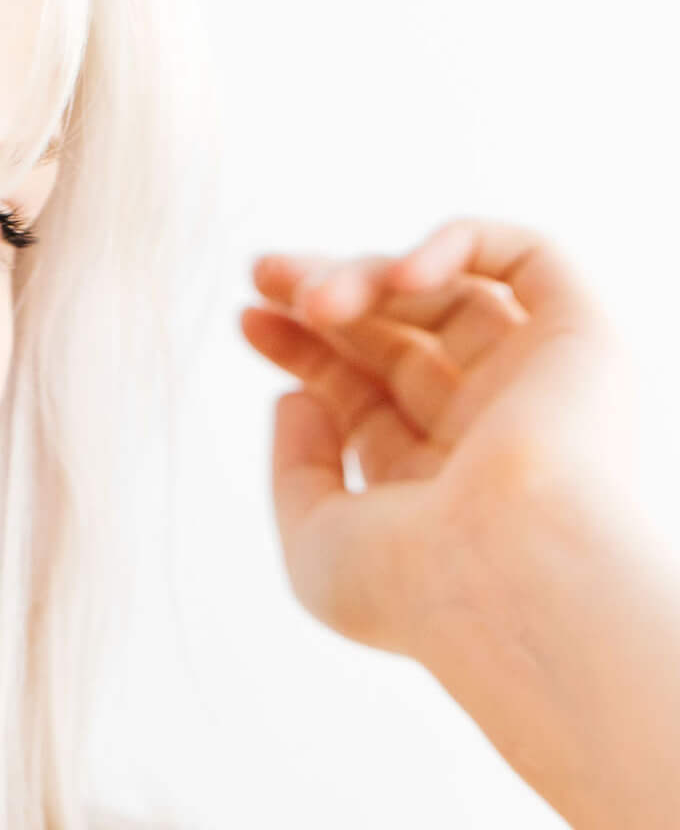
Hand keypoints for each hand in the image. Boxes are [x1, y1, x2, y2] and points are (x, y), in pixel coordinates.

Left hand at [241, 218, 647, 661]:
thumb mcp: (316, 541)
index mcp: (429, 483)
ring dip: (368, 276)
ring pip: (446, 294)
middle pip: (396, 335)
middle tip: (262, 272)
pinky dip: (459, 243)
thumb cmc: (410, 586)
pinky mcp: (581, 342)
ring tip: (314, 300)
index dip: (301, 345)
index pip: (360, 391)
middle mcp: (485, 431)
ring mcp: (534, 385)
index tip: (248, 316)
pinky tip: (399, 278)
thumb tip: (296, 395)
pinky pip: (528, 258)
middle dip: (325, 293)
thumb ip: (297, 470)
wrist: (508, 579)